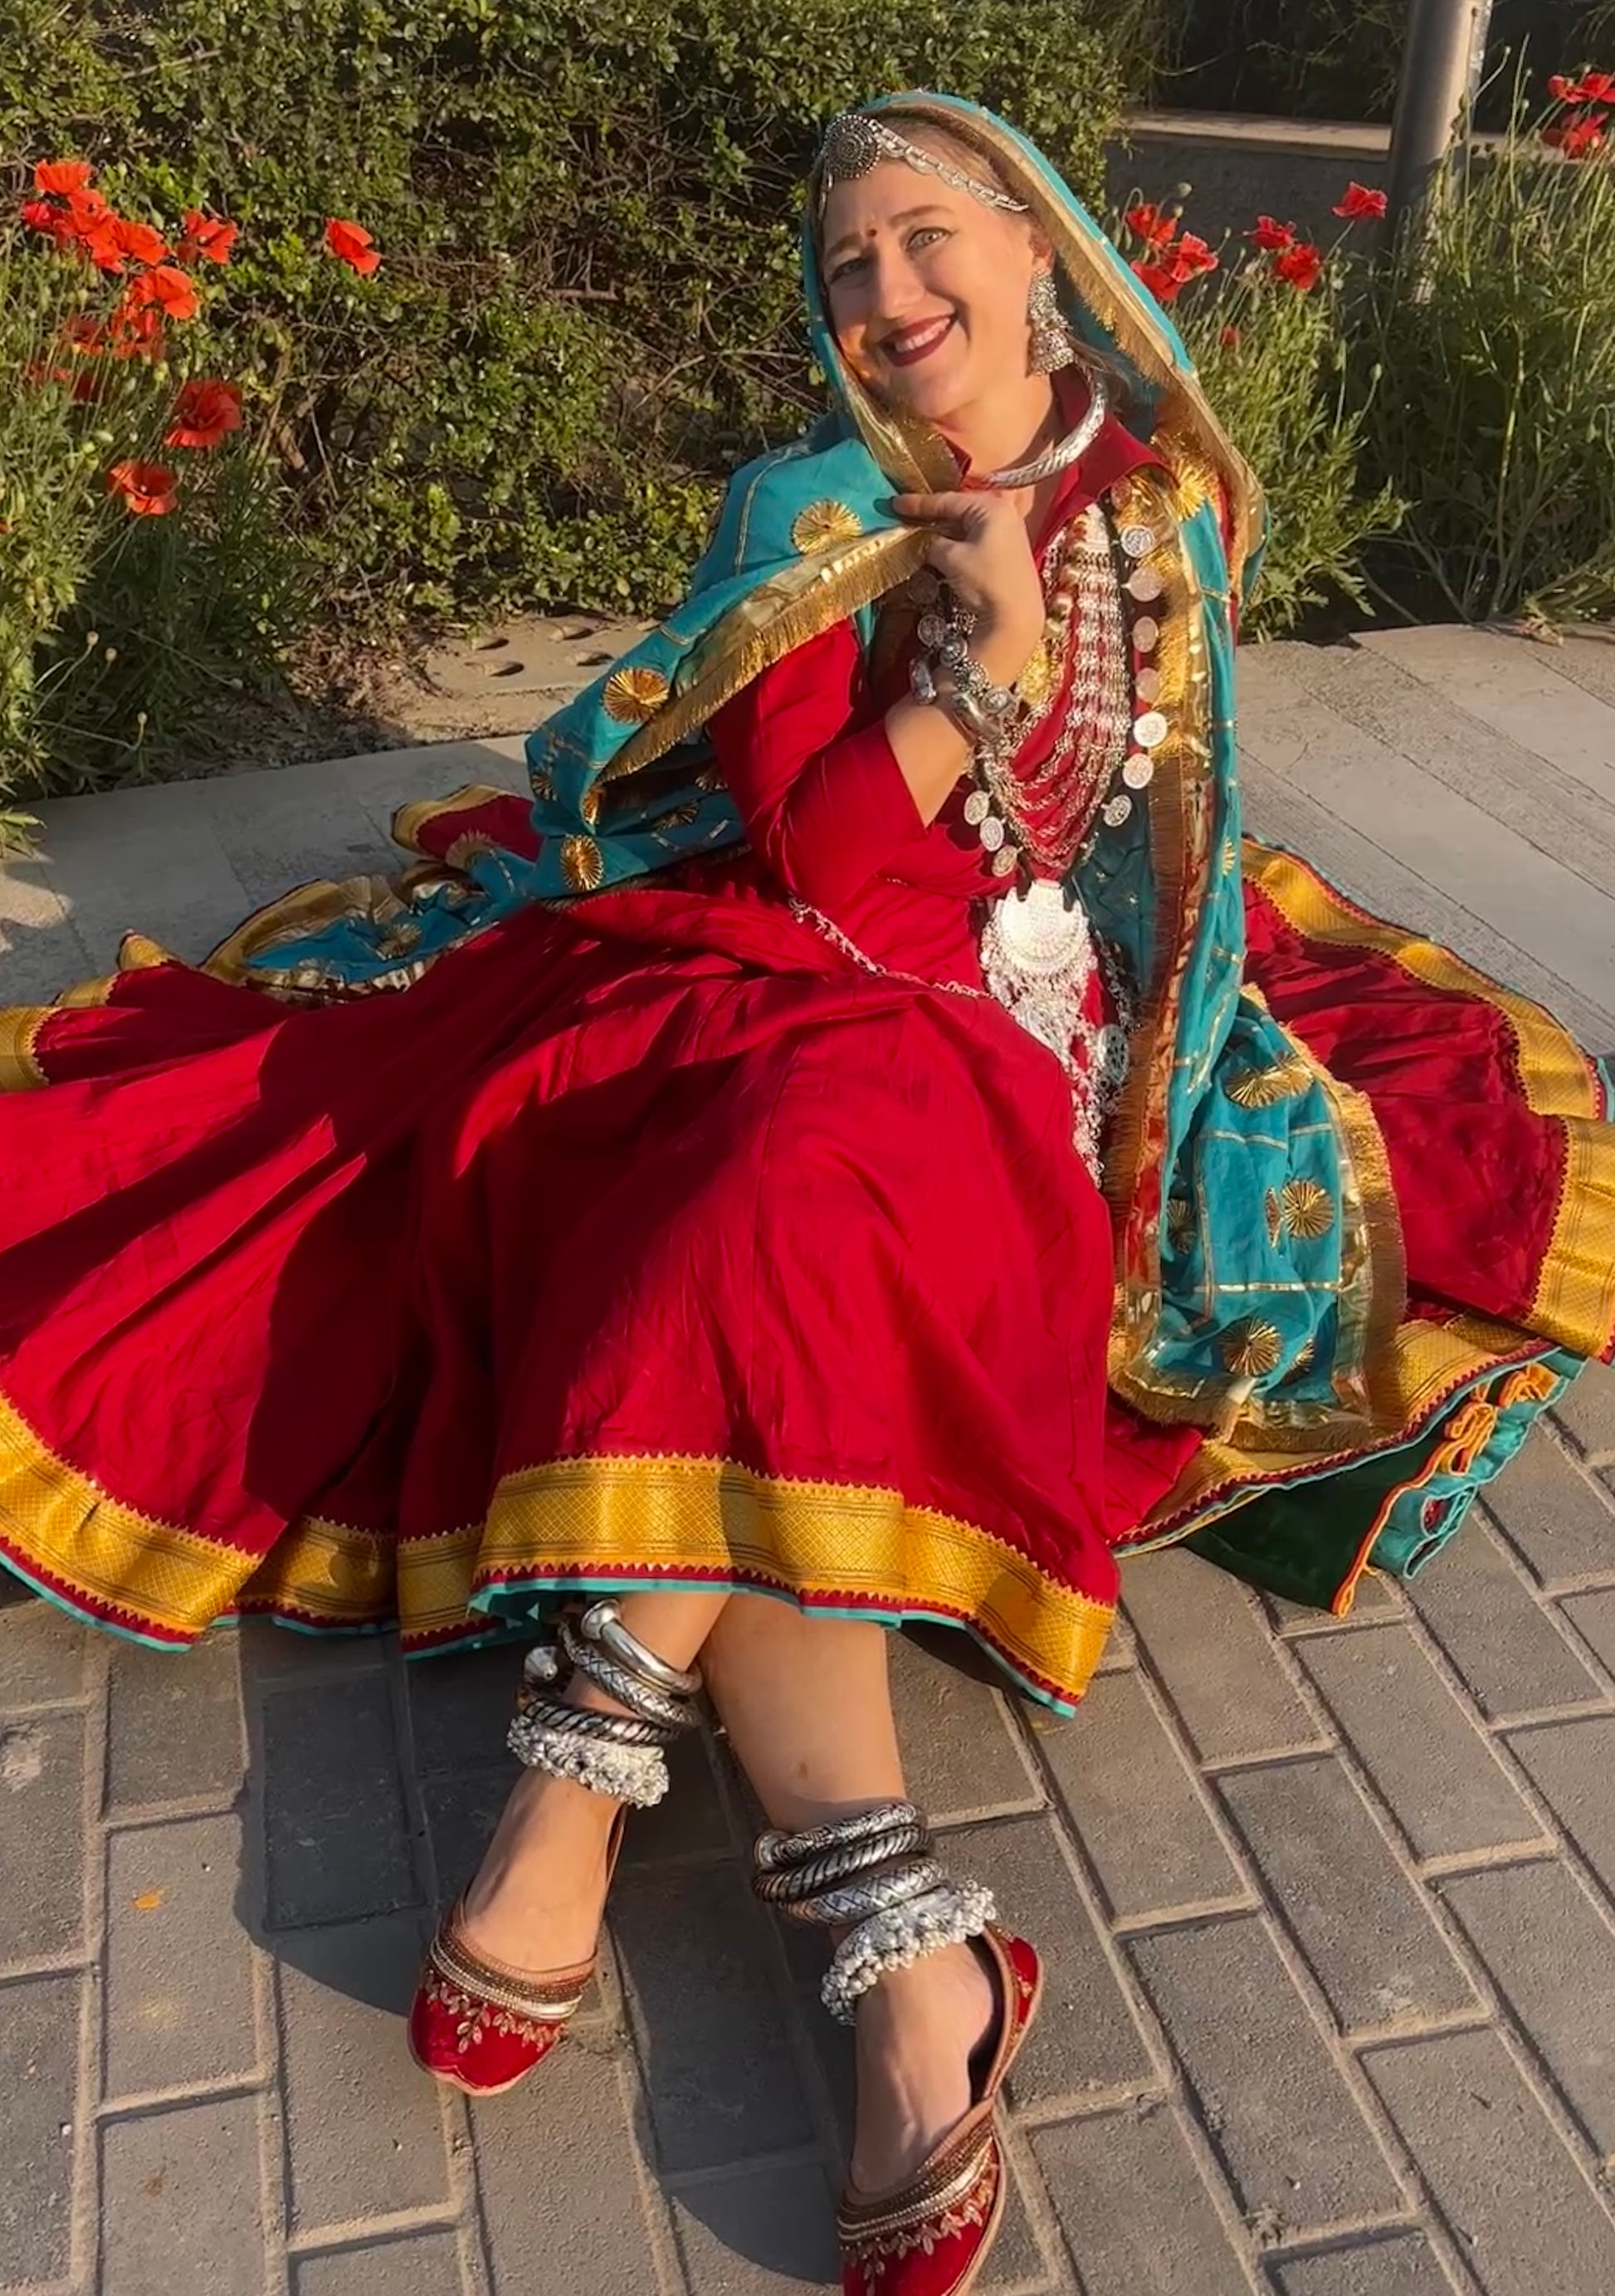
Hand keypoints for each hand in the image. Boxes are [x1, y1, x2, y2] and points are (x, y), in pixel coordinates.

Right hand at [890, 488, 1044, 664]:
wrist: (1016, 618)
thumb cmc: (985, 581)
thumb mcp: (951, 558)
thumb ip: (932, 543)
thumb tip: (923, 541)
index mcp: (991, 507)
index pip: (948, 500)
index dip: (919, 504)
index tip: (896, 504)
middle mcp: (1004, 514)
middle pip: (960, 510)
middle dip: (933, 515)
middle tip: (906, 515)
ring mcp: (1009, 533)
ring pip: (968, 525)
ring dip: (944, 530)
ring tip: (920, 532)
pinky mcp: (1009, 552)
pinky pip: (977, 538)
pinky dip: (958, 541)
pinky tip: (941, 546)